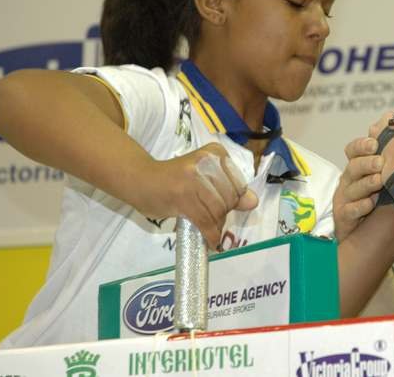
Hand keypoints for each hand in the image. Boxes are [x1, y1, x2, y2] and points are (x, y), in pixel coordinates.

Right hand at [130, 142, 257, 249]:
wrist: (140, 180)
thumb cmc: (175, 180)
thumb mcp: (206, 179)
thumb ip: (230, 189)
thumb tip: (253, 202)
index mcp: (216, 153)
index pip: (239, 184)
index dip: (232, 200)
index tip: (220, 204)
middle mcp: (207, 161)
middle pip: (230, 198)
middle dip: (223, 214)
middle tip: (211, 218)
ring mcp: (194, 178)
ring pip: (219, 211)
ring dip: (216, 225)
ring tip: (207, 226)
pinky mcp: (182, 196)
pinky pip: (205, 222)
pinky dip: (211, 235)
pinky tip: (210, 240)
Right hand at [333, 137, 384, 241]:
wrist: (365, 238)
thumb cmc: (380, 204)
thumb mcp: (387, 182)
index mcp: (358, 168)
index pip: (353, 150)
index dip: (361, 145)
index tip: (375, 143)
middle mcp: (349, 181)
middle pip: (353, 167)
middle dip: (367, 163)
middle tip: (381, 162)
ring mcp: (345, 199)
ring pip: (353, 188)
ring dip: (366, 183)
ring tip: (379, 180)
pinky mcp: (343, 217)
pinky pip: (349, 211)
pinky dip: (359, 207)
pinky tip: (370, 204)